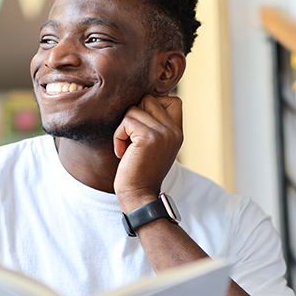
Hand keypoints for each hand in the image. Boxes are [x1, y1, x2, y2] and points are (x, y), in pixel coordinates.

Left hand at [113, 94, 182, 211]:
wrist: (139, 196)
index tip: (141, 127)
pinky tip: (122, 153)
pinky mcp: (149, 138)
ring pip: (134, 109)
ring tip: (127, 149)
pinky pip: (126, 121)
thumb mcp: (154, 146)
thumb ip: (155, 125)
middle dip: (133, 116)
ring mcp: (163, 133)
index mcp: (178, 132)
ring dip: (123, 128)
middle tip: (131, 140)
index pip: (172, 99)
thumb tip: (141, 99)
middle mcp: (174, 131)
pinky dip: (118, 136)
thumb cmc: (140, 172)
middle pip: (148, 99)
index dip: (152, 106)